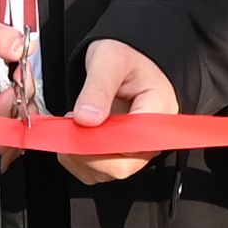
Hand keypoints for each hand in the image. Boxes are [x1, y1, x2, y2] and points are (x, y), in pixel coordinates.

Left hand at [61, 40, 182, 189]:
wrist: (127, 57)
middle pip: (121, 167)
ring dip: (79, 156)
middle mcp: (152, 138)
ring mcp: (137, 150)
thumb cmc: (126, 55)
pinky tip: (75, 135)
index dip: (101, 142)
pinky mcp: (122, 154)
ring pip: (106, 172)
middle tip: (68, 126)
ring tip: (71, 126)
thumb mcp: (109, 60)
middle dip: (85, 152)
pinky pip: (99, 171)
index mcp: (159, 111)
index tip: (79, 123)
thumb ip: (98, 88)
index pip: (134, 144)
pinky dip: (78, 160)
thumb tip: (86, 120)